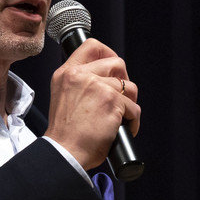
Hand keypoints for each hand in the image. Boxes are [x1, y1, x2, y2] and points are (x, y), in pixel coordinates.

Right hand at [44, 37, 141, 170]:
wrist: (65, 153)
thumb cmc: (66, 134)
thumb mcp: (64, 97)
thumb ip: (81, 84)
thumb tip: (107, 78)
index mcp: (67, 73)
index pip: (91, 46)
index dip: (108, 53)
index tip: (114, 68)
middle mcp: (81, 76)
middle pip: (117, 63)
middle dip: (124, 80)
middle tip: (122, 98)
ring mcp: (98, 87)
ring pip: (129, 87)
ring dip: (130, 104)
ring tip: (122, 118)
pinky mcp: (112, 102)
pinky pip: (134, 108)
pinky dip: (133, 121)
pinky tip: (123, 130)